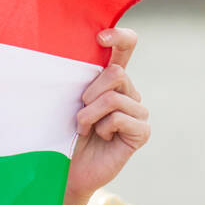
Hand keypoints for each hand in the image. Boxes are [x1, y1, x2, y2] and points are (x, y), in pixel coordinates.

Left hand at [64, 27, 148, 204]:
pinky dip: (103, 128)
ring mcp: (137, 112)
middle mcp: (128, 92)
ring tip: (84, 128)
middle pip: (117, 72)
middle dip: (90, 92)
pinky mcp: (141, 132)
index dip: (120, 36)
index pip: (126, 47)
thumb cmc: (63, 131)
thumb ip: (79, 78)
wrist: (66, 168)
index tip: (100, 37)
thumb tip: (73, 51)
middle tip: (80, 112)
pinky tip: (102, 137)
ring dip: (90, 114)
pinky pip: (120, 118)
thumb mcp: (68, 99)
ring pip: (114, 97)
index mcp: (111, 78)